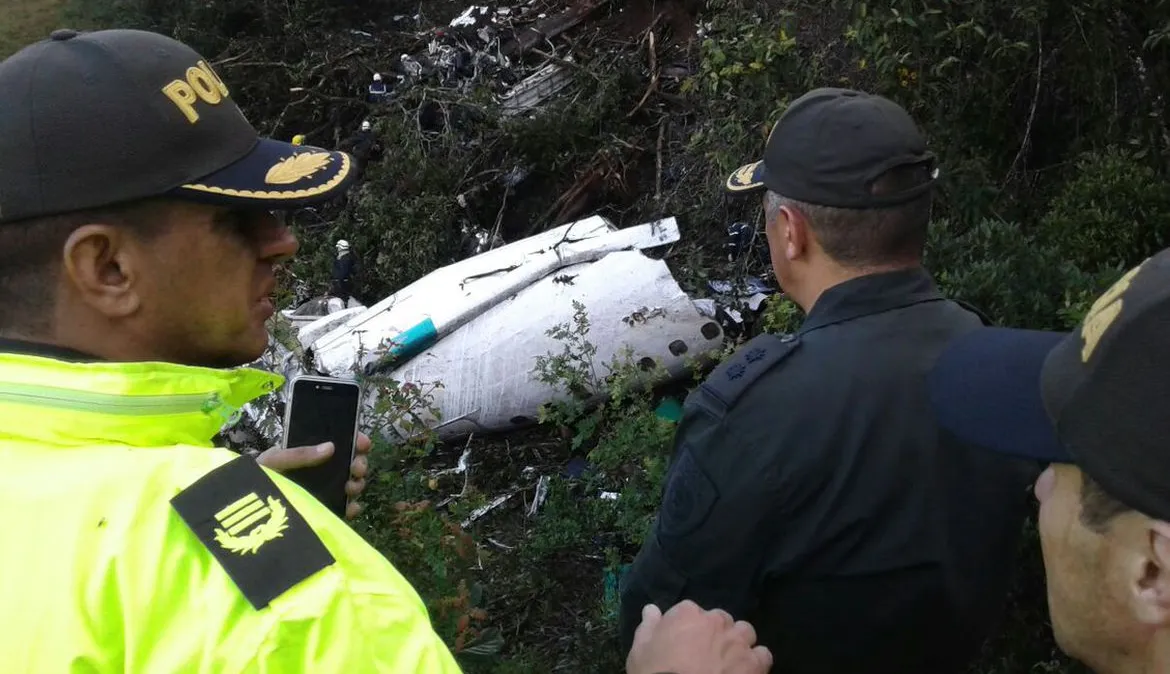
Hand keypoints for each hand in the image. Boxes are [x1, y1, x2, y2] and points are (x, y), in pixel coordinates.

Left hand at [256, 432, 371, 519]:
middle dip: (358, 464)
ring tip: (351, 487)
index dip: (354, 440)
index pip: (338, 442)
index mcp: (309, 453)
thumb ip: (298, 454)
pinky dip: (352, 507)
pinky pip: (343, 508)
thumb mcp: (273, 460)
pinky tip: (351, 508)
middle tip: (357, 468)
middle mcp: (319, 471)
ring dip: (357, 484)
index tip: (363, 443)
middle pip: (349, 463)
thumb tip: (330, 447)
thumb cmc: (256, 478)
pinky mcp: (322, 510)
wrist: (243, 511)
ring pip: (350, 484)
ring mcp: (322, 491)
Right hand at [626, 601, 771, 673]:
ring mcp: (738, 642)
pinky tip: (745, 671)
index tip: (682, 641)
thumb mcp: (640, 652)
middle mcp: (716, 622)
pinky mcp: (754, 664)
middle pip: (720, 619)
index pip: (689, 610)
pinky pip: (763, 655)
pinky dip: (756, 661)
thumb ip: (648, 627)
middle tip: (706, 652)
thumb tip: (651, 609)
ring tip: (729, 659)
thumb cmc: (655, 673)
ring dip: (738, 642)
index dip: (686, 627)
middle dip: (715, 632)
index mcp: (687, 614)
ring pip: (744, 632)